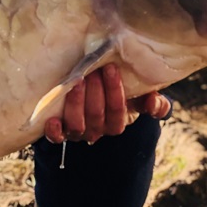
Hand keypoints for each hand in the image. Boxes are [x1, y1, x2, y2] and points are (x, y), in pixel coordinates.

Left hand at [43, 64, 171, 144]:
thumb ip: (154, 101)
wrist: (91, 97)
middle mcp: (97, 131)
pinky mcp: (59, 131)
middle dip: (95, 92)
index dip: (114, 91)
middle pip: (96, 116)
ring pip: (77, 124)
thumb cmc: (116, 95)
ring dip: (76, 102)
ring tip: (77, 80)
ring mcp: (77, 132)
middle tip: (92, 71)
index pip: (118, 112)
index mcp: (116, 124)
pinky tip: (52, 120)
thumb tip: (153, 103)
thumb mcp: (137, 97)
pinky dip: (54, 131)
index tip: (110, 68)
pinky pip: (56, 137)